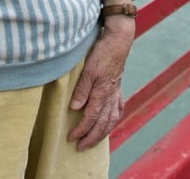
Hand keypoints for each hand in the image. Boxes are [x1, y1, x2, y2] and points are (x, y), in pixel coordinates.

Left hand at [67, 15, 134, 149]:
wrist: (119, 42)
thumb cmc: (102, 53)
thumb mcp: (88, 69)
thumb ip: (82, 90)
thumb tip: (75, 108)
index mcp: (102, 93)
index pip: (91, 118)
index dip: (81, 130)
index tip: (71, 138)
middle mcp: (111, 96)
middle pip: (102, 124)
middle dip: (91, 137)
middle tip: (80, 147)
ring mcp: (116, 93)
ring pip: (111, 120)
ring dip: (102, 133)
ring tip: (93, 141)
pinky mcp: (118, 88)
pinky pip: (118, 110)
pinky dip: (113, 120)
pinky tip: (110, 124)